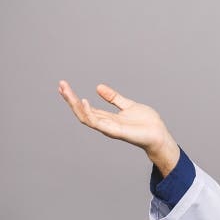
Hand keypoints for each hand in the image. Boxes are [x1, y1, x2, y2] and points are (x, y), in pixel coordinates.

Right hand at [58, 80, 174, 155]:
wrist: (159, 134)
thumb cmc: (147, 123)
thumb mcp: (128, 105)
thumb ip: (114, 98)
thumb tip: (98, 87)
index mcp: (107, 117)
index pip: (86, 107)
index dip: (74, 98)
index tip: (64, 86)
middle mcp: (105, 123)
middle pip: (82, 111)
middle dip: (70, 99)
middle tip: (61, 85)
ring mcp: (108, 128)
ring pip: (85, 117)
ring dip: (74, 104)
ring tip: (66, 91)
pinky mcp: (115, 131)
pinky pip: (97, 122)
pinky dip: (89, 112)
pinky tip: (83, 101)